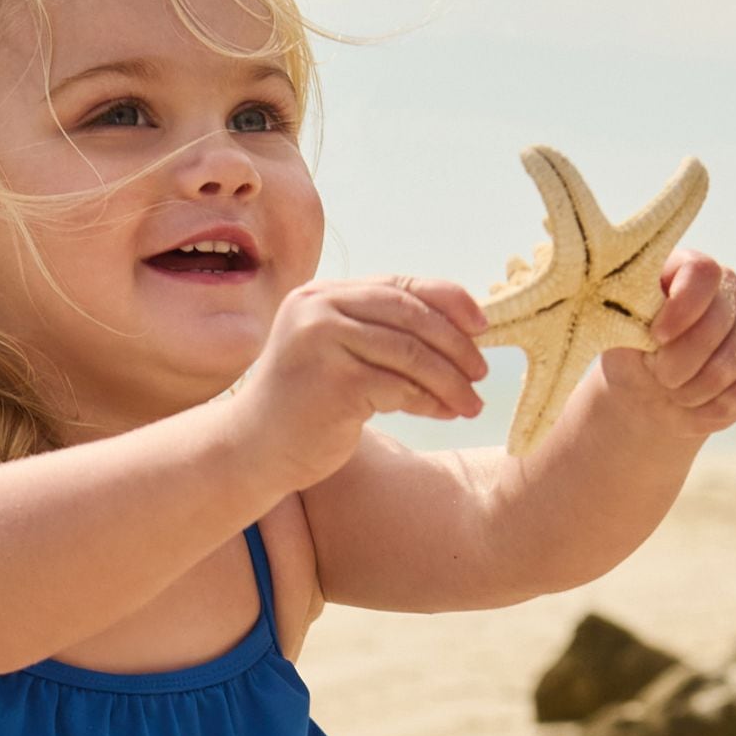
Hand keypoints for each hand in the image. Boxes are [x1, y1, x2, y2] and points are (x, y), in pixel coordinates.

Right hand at [227, 274, 489, 491]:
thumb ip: (378, 335)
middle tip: (483, 372)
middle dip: (455, 345)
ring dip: (449, 380)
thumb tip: (459, 330)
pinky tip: (444, 413)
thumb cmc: (303, 407)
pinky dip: (429, 401)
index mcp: (322, 294)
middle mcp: (319, 309)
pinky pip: (399, 388)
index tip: (481, 325)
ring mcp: (323, 342)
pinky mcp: (333, 381)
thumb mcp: (338, 355)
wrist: (252, 451)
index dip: (448, 300)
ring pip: (410, 354)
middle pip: (410, 315)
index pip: (399, 285)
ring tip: (472, 402)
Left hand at [618, 251, 735, 434]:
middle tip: (660, 377)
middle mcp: (730, 289)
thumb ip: (630, 316)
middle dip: (677, 365)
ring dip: (692, 393)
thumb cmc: (634, 356)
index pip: (702, 274)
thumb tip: (641, 316)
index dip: (682, 308)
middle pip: (715, 326)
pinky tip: (698, 405)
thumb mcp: (620, 333)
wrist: (653, 393)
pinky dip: (713, 410)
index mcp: (690, 270)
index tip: (657, 337)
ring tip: (675, 393)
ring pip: (729, 366)